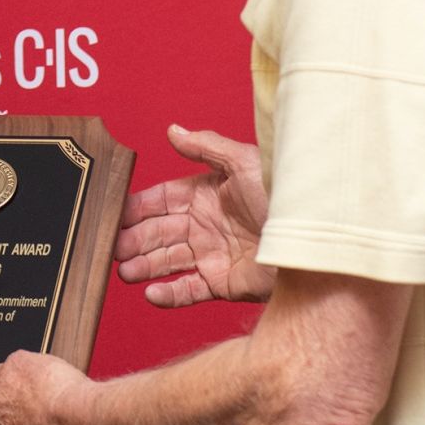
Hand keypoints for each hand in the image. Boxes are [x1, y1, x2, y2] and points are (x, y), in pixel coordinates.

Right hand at [114, 124, 273, 305]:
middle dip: (134, 240)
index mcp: (206, 194)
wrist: (310, 244)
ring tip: (125, 271)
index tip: (115, 214)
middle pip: (158, 232)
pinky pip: (188, 289)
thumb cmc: (283, 198)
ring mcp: (211, 254)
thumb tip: (172, 129)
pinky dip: (168, 294)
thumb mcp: (244, 162)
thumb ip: (206, 145)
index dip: (137, 208)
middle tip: (113, 247)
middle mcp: (205, 224)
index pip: (161, 200)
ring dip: (144, 267)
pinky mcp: (221, 283)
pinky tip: (151, 293)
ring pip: (167, 261)